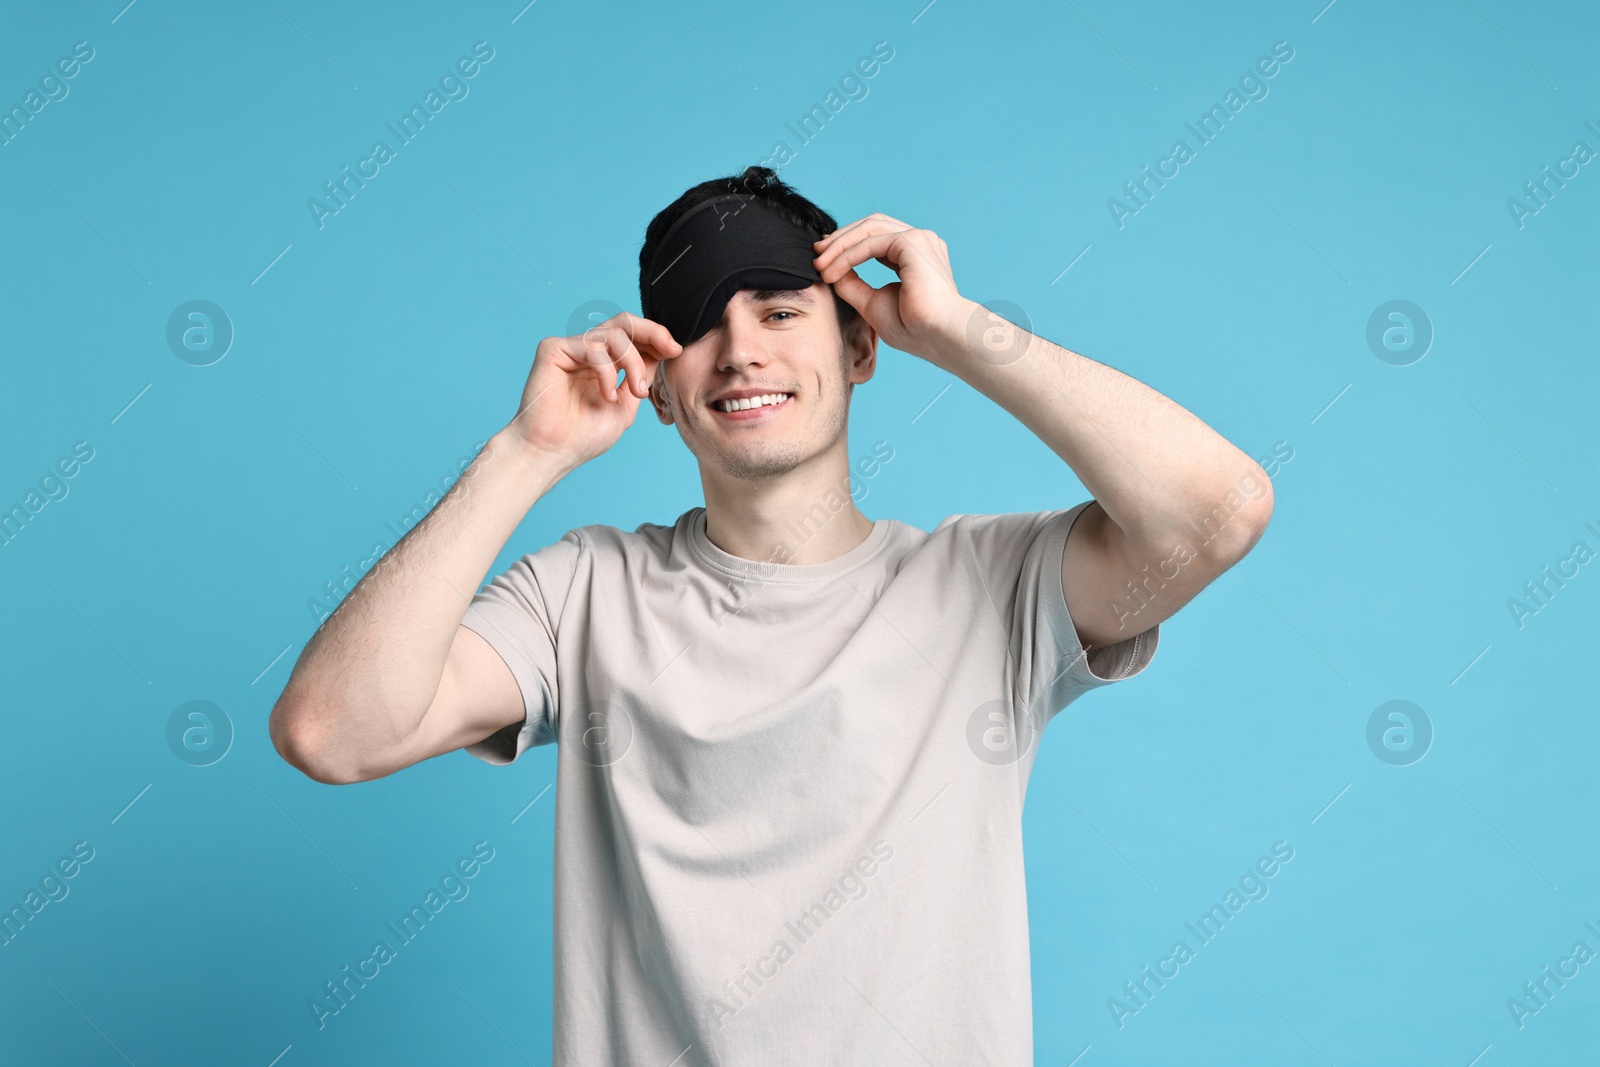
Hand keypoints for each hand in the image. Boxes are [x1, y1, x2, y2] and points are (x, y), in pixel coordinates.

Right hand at [503, 312, 681, 469]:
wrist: (552, 452)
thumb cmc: (583, 436)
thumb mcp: (626, 405)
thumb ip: (641, 377)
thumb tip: (662, 352)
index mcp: (604, 363)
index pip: (633, 337)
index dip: (657, 338)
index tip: (676, 352)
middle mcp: (587, 351)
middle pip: (624, 322)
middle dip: (653, 332)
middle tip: (670, 349)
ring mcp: (570, 348)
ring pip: (613, 334)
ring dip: (633, 362)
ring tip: (635, 391)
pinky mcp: (553, 349)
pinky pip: (591, 346)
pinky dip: (606, 371)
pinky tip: (606, 396)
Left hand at [811, 212, 971, 365]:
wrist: (939, 337)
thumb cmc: (914, 328)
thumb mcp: (873, 304)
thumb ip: (853, 285)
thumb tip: (831, 272)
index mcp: (915, 255)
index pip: (875, 239)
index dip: (847, 246)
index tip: (823, 260)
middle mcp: (919, 242)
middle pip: (871, 226)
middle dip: (840, 240)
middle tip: (816, 255)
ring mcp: (918, 239)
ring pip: (869, 229)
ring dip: (840, 245)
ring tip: (820, 264)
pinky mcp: (913, 241)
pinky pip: (872, 242)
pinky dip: (848, 254)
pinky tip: (833, 270)